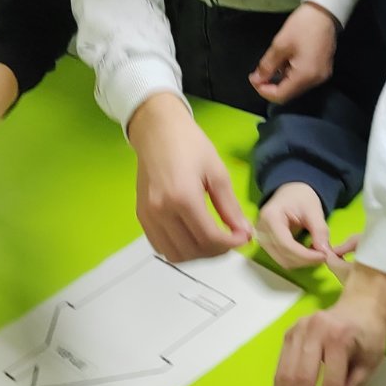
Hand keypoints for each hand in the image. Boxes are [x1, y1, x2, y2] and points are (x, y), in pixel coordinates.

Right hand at [129, 92, 252, 261]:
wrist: (157, 131)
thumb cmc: (189, 145)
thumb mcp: (217, 173)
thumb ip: (230, 207)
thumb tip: (244, 232)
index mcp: (183, 198)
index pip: (209, 238)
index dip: (231, 244)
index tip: (243, 237)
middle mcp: (161, 211)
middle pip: (193, 250)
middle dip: (217, 251)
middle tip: (231, 239)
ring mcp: (148, 216)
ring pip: (175, 254)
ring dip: (198, 254)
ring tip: (213, 240)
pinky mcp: (141, 217)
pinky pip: (161, 246)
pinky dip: (179, 249)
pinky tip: (193, 237)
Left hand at [250, 2, 338, 103]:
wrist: (324, 12)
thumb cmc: (303, 26)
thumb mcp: (280, 45)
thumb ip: (267, 66)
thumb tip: (257, 79)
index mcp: (305, 76)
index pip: (280, 96)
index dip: (263, 90)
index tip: (254, 78)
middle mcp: (315, 80)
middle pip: (289, 93)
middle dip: (271, 85)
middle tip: (259, 72)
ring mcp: (321, 75)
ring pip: (295, 86)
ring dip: (281, 79)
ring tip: (274, 62)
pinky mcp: (323, 69)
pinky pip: (303, 79)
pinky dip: (291, 74)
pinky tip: (286, 60)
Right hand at [255, 182, 355, 276]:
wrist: (290, 193)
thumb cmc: (300, 197)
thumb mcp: (313, 209)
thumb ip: (320, 230)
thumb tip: (324, 251)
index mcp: (270, 217)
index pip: (286, 245)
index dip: (306, 255)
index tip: (324, 255)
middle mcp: (261, 231)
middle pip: (284, 257)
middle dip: (306, 260)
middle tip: (325, 254)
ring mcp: (262, 239)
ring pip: (283, 262)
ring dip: (303, 262)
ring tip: (317, 252)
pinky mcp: (267, 245)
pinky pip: (283, 259)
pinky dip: (298, 260)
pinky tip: (309, 252)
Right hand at [272, 265, 385, 385]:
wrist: (361, 303)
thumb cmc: (369, 334)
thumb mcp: (370, 363)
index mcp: (340, 338)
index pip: (331, 383)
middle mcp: (315, 331)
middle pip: (302, 380)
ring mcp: (298, 331)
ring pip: (284, 375)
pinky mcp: (288, 334)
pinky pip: (280, 368)